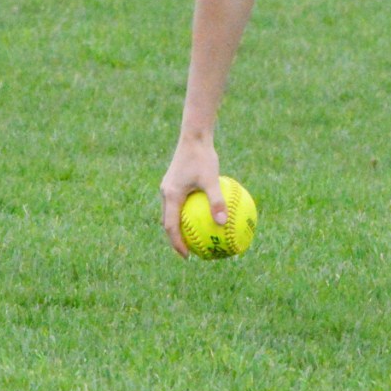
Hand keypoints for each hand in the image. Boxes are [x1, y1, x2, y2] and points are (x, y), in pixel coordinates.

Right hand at [160, 134, 226, 257]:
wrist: (194, 135)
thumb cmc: (203, 156)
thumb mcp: (212, 179)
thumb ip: (216, 201)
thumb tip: (223, 223)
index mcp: (171, 195)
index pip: (170, 226)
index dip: (177, 243)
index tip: (188, 256)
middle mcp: (167, 192)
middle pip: (169, 221)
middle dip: (177, 237)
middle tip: (191, 249)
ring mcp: (169, 186)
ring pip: (173, 211)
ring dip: (182, 224)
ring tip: (196, 235)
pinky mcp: (176, 180)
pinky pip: (181, 200)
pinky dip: (189, 210)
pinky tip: (205, 211)